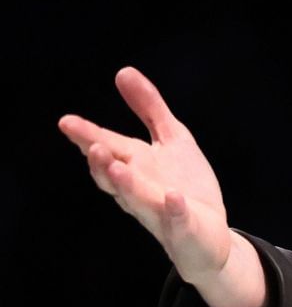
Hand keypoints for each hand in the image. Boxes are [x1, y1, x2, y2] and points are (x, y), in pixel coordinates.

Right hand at [58, 67, 233, 284]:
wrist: (209, 235)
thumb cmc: (184, 185)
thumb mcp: (172, 138)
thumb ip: (149, 107)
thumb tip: (123, 71)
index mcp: (134, 166)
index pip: (107, 149)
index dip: (87, 137)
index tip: (67, 122)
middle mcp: (139, 190)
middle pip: (113, 176)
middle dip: (101, 162)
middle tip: (92, 145)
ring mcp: (160, 212)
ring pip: (137, 199)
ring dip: (127, 185)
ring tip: (119, 167)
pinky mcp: (185, 229)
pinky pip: (177, 220)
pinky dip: (174, 210)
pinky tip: (174, 196)